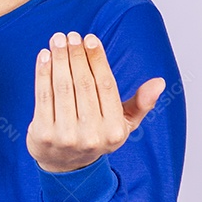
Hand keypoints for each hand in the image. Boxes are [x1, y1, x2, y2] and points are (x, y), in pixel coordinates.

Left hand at [27, 31, 165, 172]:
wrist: (64, 165)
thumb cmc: (96, 135)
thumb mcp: (123, 124)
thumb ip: (141, 104)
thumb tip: (159, 83)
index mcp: (114, 130)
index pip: (106, 86)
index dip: (97, 60)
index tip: (90, 39)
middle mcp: (91, 135)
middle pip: (83, 84)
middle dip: (76, 55)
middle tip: (71, 36)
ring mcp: (66, 136)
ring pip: (63, 87)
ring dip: (59, 59)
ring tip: (57, 39)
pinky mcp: (43, 134)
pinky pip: (43, 96)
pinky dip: (42, 73)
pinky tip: (44, 55)